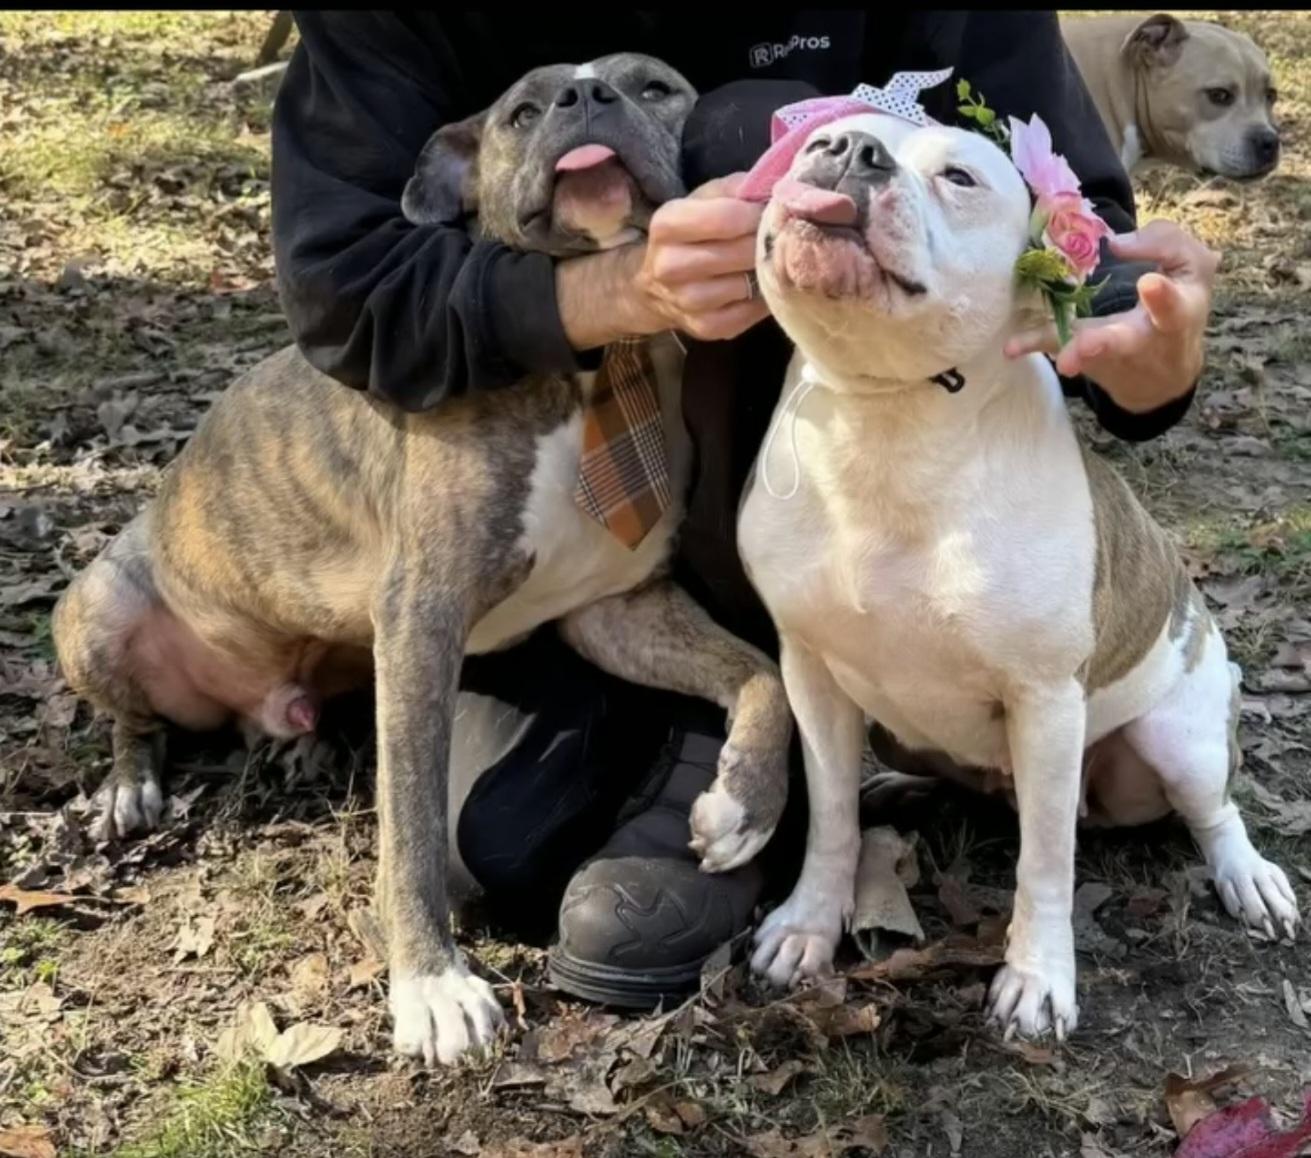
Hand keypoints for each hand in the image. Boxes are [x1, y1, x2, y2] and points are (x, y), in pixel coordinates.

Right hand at [632, 172, 769, 341]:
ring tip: (768, 259)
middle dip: (766, 241)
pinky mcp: (707, 328)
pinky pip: (752, 311)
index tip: (771, 212)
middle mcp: (670, 266)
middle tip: (778, 236)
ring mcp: (687, 301)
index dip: (758, 213)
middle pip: (743, 252)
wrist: (654, 287)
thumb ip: (736, 188)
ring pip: (749, 283)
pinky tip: (760, 284)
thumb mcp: (701, 200)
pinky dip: (764, 297)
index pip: (728, 217)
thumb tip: (778, 185)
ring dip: (766, 270)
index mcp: (667, 225)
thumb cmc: (688, 236)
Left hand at [1005, 220, 1218, 413]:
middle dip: (1104, 342)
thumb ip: (1164, 242)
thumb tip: (1115, 243)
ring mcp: (1110, 352)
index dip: (1162, 296)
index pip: (1173, 304)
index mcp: (1177, 313)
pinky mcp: (1085, 356)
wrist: (1166, 371)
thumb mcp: (1190, 266)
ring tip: (1059, 359)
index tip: (1149, 283)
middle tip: (1087, 344)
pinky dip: (1035, 344)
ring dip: (1071, 352)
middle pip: (1124, 341)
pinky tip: (1012, 347)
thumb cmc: (1180, 301)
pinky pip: (1058, 346)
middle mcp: (1142, 338)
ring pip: (1087, 352)